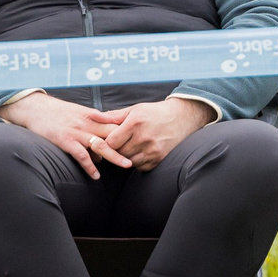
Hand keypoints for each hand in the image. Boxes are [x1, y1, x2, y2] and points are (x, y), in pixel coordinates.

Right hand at [1, 91, 133, 178]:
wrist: (36, 108)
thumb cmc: (58, 113)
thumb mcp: (79, 113)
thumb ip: (93, 126)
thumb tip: (104, 146)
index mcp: (93, 116)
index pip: (116, 123)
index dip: (131, 132)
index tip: (145, 138)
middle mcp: (88, 123)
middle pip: (114, 134)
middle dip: (129, 144)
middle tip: (144, 153)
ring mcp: (77, 132)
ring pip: (101, 144)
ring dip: (115, 156)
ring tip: (127, 165)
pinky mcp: (65, 140)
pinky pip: (81, 154)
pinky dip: (89, 166)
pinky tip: (96, 175)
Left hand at [100, 96, 217, 168]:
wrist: (182, 118)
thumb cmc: (155, 112)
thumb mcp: (135, 109)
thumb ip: (114, 116)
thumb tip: (94, 117)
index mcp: (135, 123)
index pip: (111, 141)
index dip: (106, 143)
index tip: (106, 141)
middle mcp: (144, 137)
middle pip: (119, 153)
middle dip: (115, 150)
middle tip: (116, 146)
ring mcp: (153, 150)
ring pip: (128, 162)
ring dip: (126, 157)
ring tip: (129, 148)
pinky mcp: (159, 159)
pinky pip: (140, 167)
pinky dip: (137, 162)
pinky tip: (139, 152)